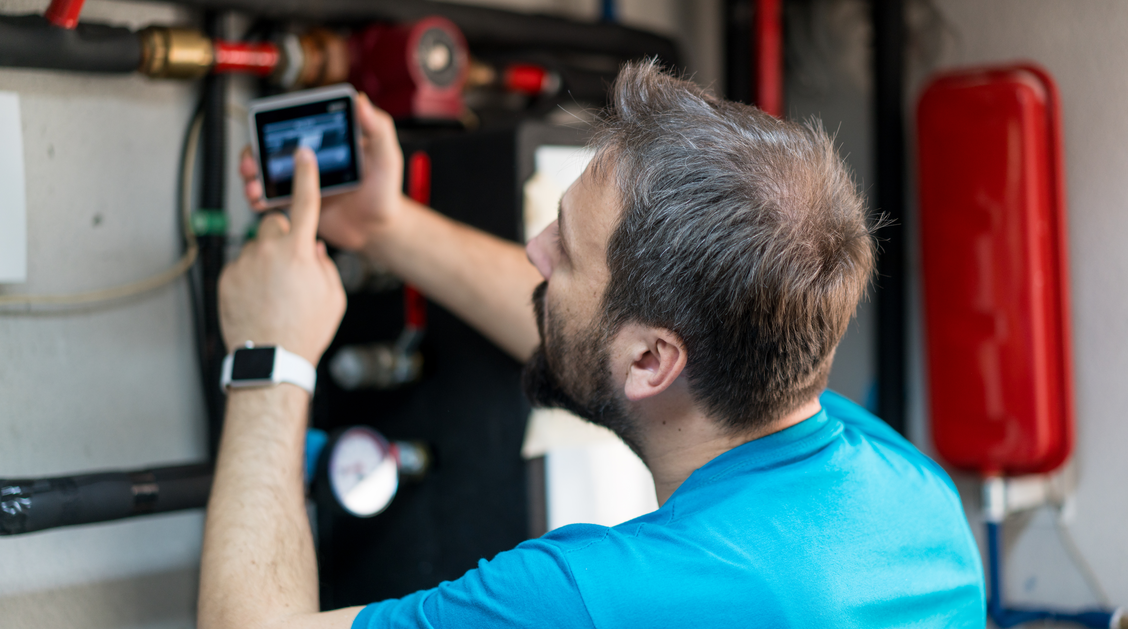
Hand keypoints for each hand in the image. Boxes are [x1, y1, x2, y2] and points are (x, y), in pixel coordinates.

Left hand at [220, 148, 346, 366]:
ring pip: (256, 248)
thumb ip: (324, 265)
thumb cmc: (305, 330)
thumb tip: (314, 251)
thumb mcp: (333, 296)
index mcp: (299, 251)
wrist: (271, 359)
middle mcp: (268, 251)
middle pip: (275, 224)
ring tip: (274, 294)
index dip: (305, 176)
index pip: (305, 203)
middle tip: (291, 266)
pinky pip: (241, 267)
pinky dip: (249, 278)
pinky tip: (259, 301)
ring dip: (266, 261)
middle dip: (284, 237)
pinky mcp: (226, 277)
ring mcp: (243, 263)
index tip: (301, 155)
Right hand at [240, 93, 405, 250]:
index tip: (266, 128)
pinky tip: (258, 202)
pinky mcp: (296, 203)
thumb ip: (378, 129)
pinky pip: (271, 198)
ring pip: (266, 171)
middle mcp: (310, 158)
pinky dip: (259, 199)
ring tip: (253, 185)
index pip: (296, 124)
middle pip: (272, 147)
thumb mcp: (387, 156)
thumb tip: (362, 100)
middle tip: (252, 161)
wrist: (379, 229)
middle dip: (254, 151)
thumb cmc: (386, 191)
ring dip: (252, 176)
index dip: (276, 123)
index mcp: (326, 140)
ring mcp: (301, 180)